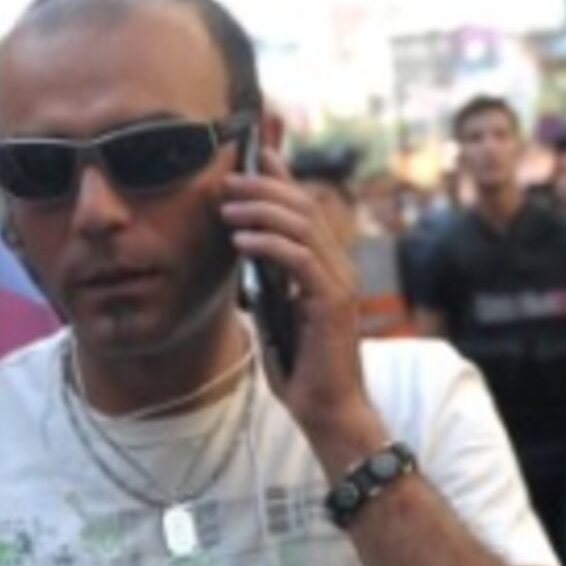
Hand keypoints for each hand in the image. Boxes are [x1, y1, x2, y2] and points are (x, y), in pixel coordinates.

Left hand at [221, 146, 369, 440]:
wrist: (327, 409)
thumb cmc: (302, 367)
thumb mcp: (278, 312)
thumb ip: (270, 280)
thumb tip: (243, 248)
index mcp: (328, 266)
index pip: (306, 208)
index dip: (282, 178)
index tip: (254, 155)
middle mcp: (339, 267)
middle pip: (304, 207)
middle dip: (263, 188)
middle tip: (227, 181)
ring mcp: (338, 283)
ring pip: (301, 226)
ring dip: (259, 211)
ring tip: (226, 208)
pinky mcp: (331, 302)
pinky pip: (298, 259)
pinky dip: (268, 244)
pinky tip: (240, 242)